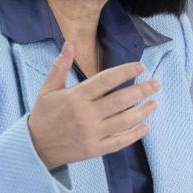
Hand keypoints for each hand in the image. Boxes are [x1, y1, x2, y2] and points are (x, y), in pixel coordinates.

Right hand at [27, 42, 159, 169]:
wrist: (35, 147)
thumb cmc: (44, 115)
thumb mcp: (47, 89)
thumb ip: (60, 66)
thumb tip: (69, 43)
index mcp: (76, 97)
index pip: (106, 80)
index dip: (125, 71)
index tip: (140, 66)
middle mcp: (86, 114)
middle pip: (120, 100)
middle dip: (141, 91)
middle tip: (156, 83)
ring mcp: (92, 133)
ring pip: (124, 121)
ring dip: (142, 112)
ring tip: (155, 103)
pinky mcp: (95, 149)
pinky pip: (119, 142)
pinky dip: (134, 135)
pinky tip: (145, 126)